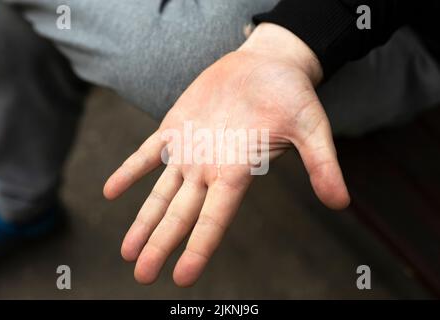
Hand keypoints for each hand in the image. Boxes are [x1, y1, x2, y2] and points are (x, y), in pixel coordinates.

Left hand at [103, 23, 349, 286]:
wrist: (267, 65)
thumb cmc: (292, 96)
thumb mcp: (312, 128)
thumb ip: (322, 164)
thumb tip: (341, 203)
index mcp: (237, 171)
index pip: (214, 218)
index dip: (198, 247)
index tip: (181, 277)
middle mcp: (210, 168)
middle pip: (180, 214)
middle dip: (160, 244)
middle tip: (142, 275)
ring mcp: (190, 150)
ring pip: (160, 192)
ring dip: (143, 220)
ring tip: (127, 250)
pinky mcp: (176, 127)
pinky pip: (147, 152)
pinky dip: (130, 170)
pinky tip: (110, 190)